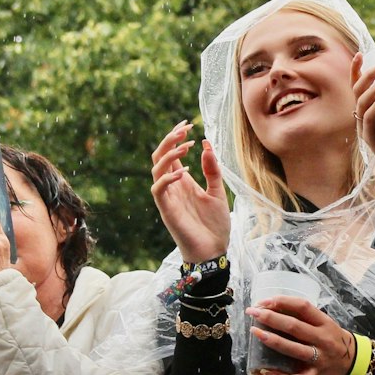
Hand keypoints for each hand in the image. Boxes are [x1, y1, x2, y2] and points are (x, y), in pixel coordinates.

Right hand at [150, 121, 230, 260]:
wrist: (213, 251)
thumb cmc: (214, 225)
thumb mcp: (218, 192)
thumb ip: (212, 170)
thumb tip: (206, 145)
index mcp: (183, 181)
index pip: (172, 154)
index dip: (175, 137)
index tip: (187, 123)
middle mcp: (172, 187)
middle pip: (160, 156)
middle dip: (169, 140)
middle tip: (185, 129)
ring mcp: (168, 198)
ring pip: (156, 169)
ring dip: (170, 154)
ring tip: (187, 145)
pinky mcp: (167, 210)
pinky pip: (158, 189)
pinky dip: (168, 178)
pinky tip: (185, 171)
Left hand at [246, 296, 356, 374]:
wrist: (351, 362)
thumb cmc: (331, 338)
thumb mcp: (324, 323)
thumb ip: (304, 317)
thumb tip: (272, 307)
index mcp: (324, 322)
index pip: (302, 306)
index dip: (282, 301)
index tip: (263, 301)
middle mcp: (322, 339)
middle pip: (295, 326)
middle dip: (271, 317)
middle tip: (253, 312)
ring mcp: (319, 358)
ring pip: (294, 349)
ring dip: (273, 340)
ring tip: (256, 332)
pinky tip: (265, 371)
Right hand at [352, 53, 374, 182]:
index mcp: (368, 109)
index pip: (356, 87)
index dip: (355, 70)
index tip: (361, 53)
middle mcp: (362, 118)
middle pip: (358, 92)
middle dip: (369, 76)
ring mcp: (365, 130)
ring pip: (362, 104)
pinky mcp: (371, 141)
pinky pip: (369, 121)